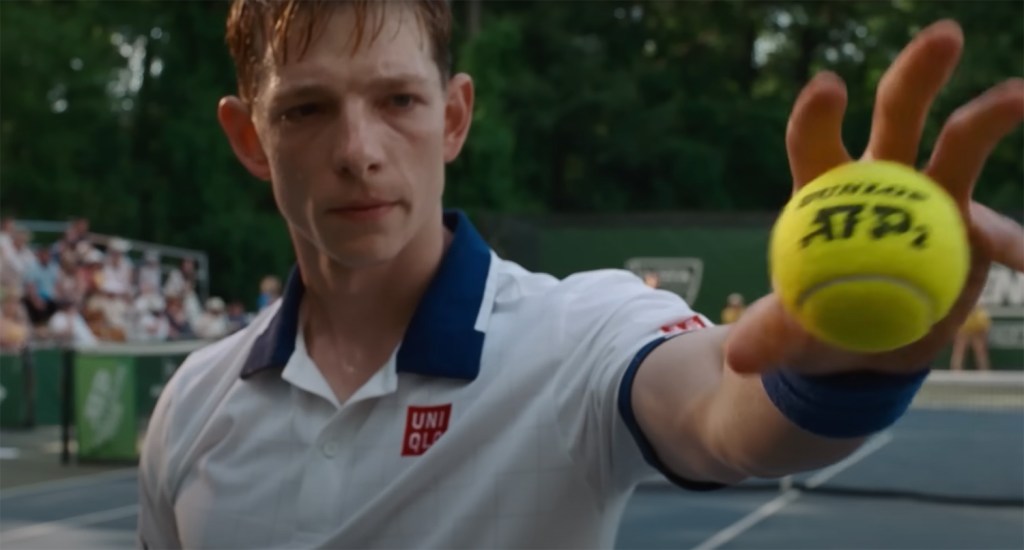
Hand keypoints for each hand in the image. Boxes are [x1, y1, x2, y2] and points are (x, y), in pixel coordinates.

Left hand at [726, 20, 1023, 375]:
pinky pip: (1003, 235)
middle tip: (944, 36)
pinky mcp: (975, 232)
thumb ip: (770, 337)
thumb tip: (740, 358)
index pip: (815, 144)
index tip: (829, 87)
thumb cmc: (818, 325)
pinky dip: (1017, 244)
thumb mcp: (791, 335)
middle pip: (897, 116)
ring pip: (960, 147)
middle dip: (917, 74)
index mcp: (826, 192)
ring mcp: (934, 199)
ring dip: (988, 118)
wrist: (869, 346)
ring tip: (1019, 93)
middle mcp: (882, 180)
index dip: (818, 115)